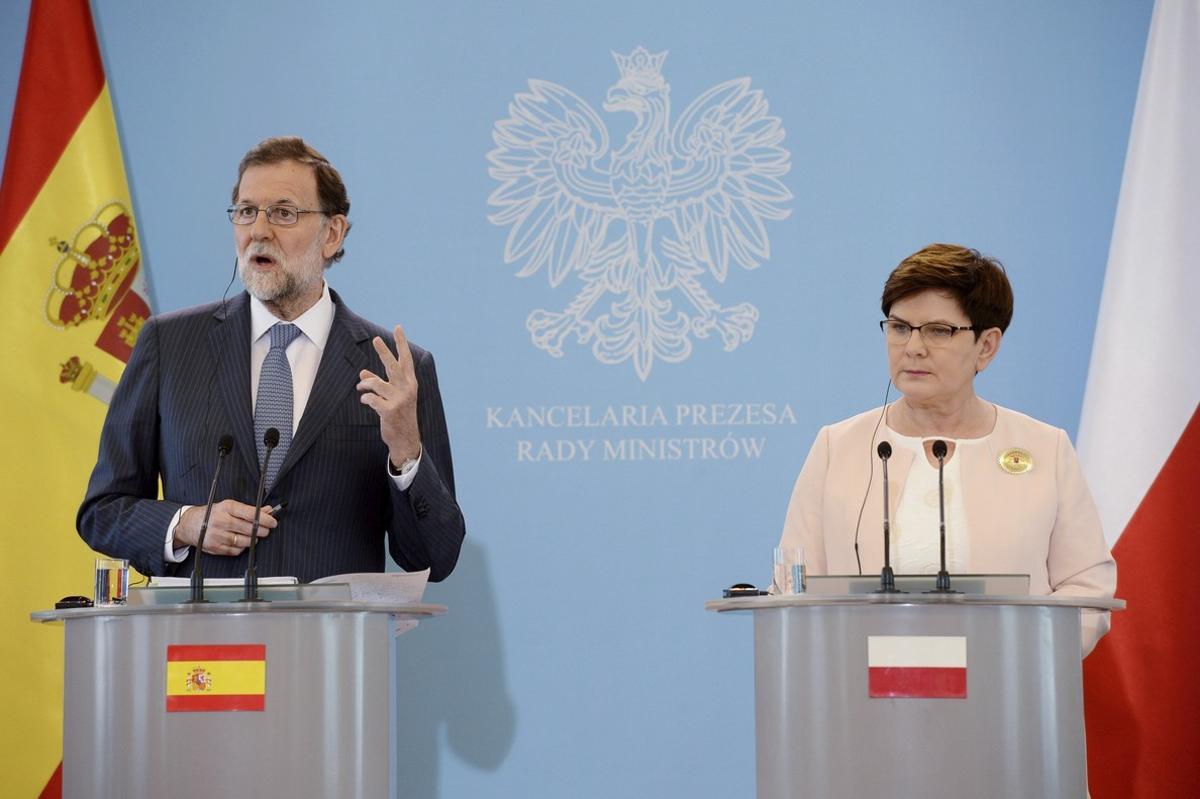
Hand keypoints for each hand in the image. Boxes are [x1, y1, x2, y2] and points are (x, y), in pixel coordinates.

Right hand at [175, 500, 275, 556]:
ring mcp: (217, 535)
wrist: (189, 524)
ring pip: (244, 541)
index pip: (250, 513)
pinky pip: (236, 550)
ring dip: (252, 540)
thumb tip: (268, 511)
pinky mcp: (215, 547)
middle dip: (262, 530)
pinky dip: (242, 547)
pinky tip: (240, 542)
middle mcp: (221, 521)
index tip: (273, 521)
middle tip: (266, 530)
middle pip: (248, 528)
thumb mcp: (229, 506)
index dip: (264, 518)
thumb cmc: (212, 514)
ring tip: (253, 535)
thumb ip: (249, 510)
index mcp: (226, 507)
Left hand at [357, 324, 420, 464]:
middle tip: (376, 339)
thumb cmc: (399, 416)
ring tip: (361, 387)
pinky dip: (365, 398)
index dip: (402, 343)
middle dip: (384, 351)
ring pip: (376, 383)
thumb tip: (362, 373)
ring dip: (365, 384)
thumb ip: (379, 383)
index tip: (398, 328)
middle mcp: (407, 389)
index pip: (406, 359)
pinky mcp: (389, 410)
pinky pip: (370, 398)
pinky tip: (365, 401)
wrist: (405, 439)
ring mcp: (399, 399)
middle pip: (393, 365)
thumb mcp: (392, 397)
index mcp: (410, 384)